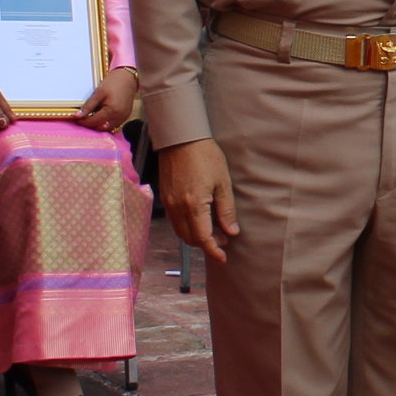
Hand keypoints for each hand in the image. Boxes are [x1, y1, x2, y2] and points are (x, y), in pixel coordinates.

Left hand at [72, 66, 139, 131]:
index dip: (84, 122)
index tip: (76, 119)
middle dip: (91, 125)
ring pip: (108, 128)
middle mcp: (119, 117)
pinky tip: (101, 117)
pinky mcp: (126, 116)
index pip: (95, 122)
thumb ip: (89, 106)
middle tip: (83, 119)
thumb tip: (77, 116)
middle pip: (101, 128)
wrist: (127, 78)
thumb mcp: (99, 93)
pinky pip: (114, 125)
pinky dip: (106, 123)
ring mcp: (124, 118)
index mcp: (112, 111)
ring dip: (99, 125)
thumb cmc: (113, 83)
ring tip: (91, 118)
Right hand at [159, 138, 240, 261]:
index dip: (213, 251)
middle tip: (223, 240)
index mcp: (194, 205)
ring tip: (213, 230)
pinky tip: (200, 218)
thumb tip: (231, 232)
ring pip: (180, 231)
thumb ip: (226, 210)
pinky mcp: (164, 196)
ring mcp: (168, 202)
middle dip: (206, 244)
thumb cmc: (205, 156)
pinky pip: (174, 220)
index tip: (223, 258)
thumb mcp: (223, 182)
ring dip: (196, 236)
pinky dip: (187, 225)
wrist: (180, 137)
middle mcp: (177, 207)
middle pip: (190, 238)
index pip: (202, 238)